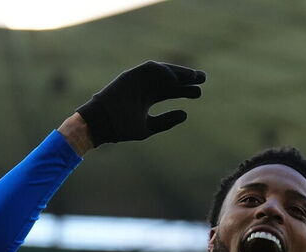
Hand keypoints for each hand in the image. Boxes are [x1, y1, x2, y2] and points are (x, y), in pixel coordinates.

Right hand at [76, 61, 205, 145]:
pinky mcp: (131, 75)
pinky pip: (150, 69)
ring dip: (177, 72)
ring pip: (163, 72)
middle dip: (186, 79)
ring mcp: (138, 81)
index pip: (170, 91)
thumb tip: (185, 114)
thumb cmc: (122, 128)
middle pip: (170, 80)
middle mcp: (145, 87)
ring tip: (194, 76)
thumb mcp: (148, 127)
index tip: (199, 92)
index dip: (185, 90)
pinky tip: (175, 79)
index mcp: (148, 98)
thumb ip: (166, 121)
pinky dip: (163, 72)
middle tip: (203, 79)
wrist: (102, 124)